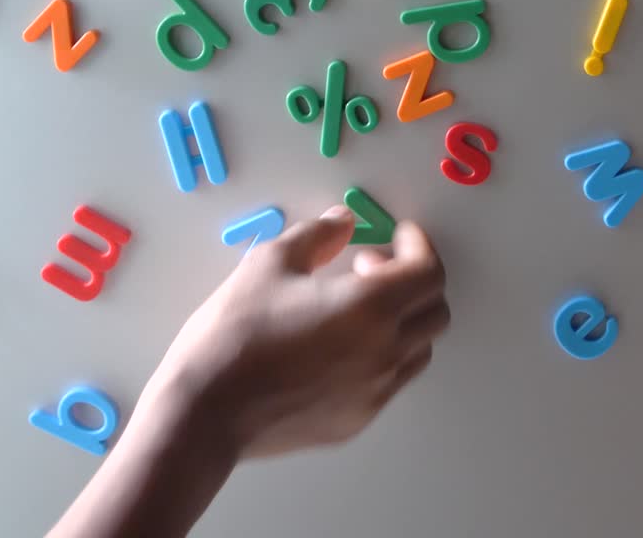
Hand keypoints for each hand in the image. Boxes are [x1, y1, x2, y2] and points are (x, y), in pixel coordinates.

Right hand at [49, 206, 447, 537]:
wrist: (206, 412)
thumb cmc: (235, 332)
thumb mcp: (270, 264)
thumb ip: (317, 236)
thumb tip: (343, 221)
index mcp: (371, 307)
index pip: (429, 272)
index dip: (419, 247)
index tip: (399, 235)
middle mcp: (386, 352)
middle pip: (436, 311)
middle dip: (414, 281)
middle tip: (368, 267)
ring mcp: (375, 392)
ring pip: (419, 349)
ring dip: (403, 320)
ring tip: (353, 309)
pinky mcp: (357, 420)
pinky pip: (391, 380)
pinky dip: (383, 354)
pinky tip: (337, 347)